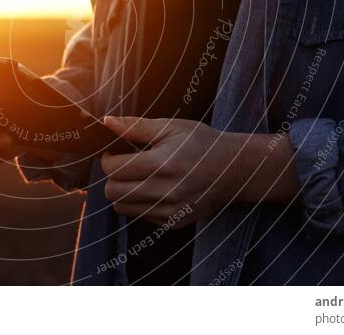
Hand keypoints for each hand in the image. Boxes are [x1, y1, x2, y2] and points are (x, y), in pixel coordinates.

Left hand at [100, 116, 298, 226]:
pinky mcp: (174, 222)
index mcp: (162, 163)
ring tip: (136, 177)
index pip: (114, 169)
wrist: (235, 169)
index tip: (113, 153)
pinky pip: (141, 216)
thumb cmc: (202, 143)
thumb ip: (136, 126)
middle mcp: (165, 191)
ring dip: (123, 192)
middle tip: (122, 166)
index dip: (107, 159)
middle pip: (113, 192)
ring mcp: (170, 210)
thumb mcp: (171, 127)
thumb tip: (107, 121)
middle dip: (112, 177)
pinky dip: (140, 204)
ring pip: (123, 208)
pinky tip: (153, 189)